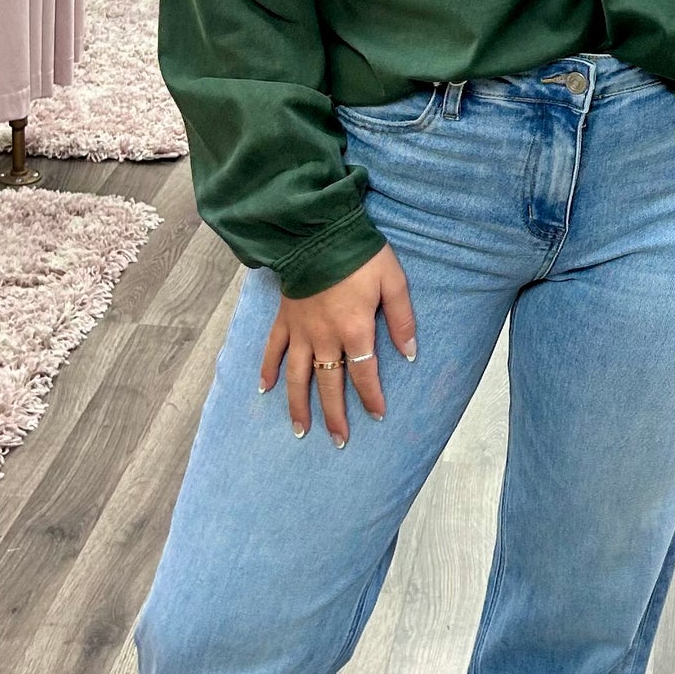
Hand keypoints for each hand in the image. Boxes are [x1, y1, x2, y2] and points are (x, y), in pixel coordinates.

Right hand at [260, 243, 416, 445]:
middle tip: (339, 440)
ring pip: (298, 376)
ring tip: (300, 430)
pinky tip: (265, 389)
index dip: (371, 397)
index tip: (377, 415)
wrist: (318, 232)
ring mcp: (301, 330)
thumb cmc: (360, 255)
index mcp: (355, 329)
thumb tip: (409, 353)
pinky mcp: (284, 319)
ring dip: (299, 405)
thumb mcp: (394, 282)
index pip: (365, 374)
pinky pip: (273, 349)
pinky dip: (267, 370)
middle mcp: (325, 337)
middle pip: (330, 384)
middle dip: (335, 415)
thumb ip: (402, 319)